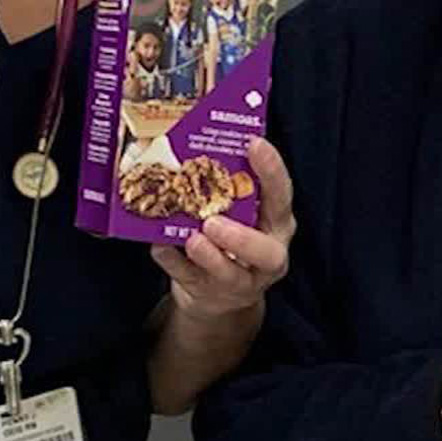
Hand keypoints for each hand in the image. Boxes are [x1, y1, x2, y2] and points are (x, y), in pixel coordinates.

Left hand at [151, 138, 295, 320]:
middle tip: (214, 221)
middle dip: (242, 238)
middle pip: (267, 252)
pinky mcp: (209, 295)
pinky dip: (173, 263)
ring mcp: (239, 282)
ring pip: (230, 274)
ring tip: (193, 239)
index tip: (255, 144)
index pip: (282, 197)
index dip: (272, 171)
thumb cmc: (232, 241)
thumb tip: (197, 146)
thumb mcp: (242, 215)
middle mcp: (266, 256)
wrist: (219, 296)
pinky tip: (159, 247)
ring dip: (210, 256)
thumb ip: (231, 191)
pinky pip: (190, 280)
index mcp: (276, 225)